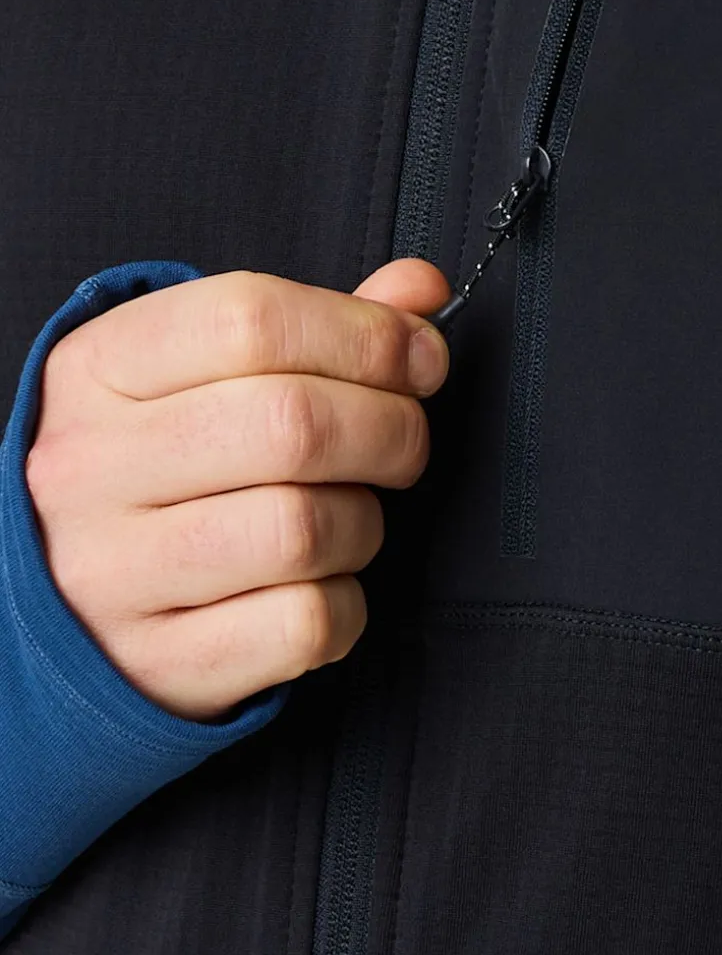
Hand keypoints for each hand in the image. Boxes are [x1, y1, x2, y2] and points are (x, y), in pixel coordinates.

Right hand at [23, 260, 450, 721]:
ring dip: (364, 520)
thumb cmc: (162, 466)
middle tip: (404, 440)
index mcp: (98, 369)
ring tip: (350, 513)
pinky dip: (344, 604)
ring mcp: (113, 574)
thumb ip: (318, 325)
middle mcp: (89, 467)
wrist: (67, 603)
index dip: (366, 334)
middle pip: (291, 423)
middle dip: (390, 427)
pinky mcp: (156, 664)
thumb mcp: (203, 373)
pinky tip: (321, 584)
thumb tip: (420, 289)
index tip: (420, 359)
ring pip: (302, 529)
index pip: (251, 319)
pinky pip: (303, 624)